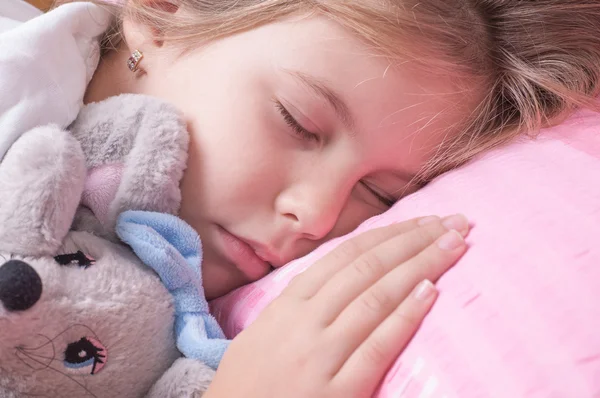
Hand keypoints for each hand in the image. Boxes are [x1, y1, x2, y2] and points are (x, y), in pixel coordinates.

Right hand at [204, 215, 468, 397]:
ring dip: (420, 267)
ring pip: (377, 298)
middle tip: (453, 222)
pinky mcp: (338, 390)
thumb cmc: (247, 382)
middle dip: (414, 241)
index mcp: (288, 303)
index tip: (422, 220)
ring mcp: (322, 354)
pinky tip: (431, 293)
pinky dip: (406, 317)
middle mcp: (306, 321)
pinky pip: (377, 346)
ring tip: (453, 245)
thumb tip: (342, 275)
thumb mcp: (266, 329)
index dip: (390, 234)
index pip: (348, 255)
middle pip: (368, 268)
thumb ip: (302, 301)